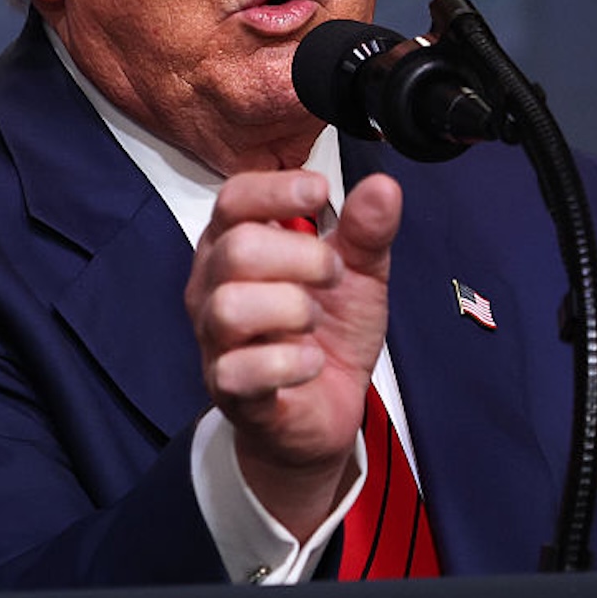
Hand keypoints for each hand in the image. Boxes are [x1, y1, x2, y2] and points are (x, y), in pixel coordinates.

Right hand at [185, 169, 400, 539]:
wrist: (324, 411)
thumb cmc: (328, 332)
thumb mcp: (357, 274)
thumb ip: (366, 231)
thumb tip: (383, 186)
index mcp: (235, 244)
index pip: (233, 198)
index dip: (275, 190)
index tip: (320, 192)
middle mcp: (212, 286)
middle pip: (236, 248)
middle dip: (302, 256)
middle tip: (333, 275)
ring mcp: (215, 339)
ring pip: (231, 307)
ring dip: (292, 308)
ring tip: (315, 320)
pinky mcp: (228, 389)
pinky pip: (242, 370)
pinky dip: (291, 362)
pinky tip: (312, 361)